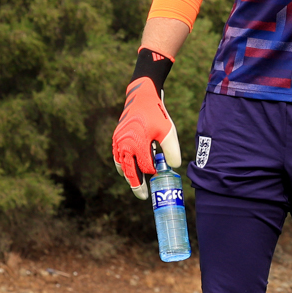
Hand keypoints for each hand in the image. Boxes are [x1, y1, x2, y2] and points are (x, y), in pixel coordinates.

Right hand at [112, 77, 182, 197]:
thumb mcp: (168, 131)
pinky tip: (128, 169)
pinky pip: (117, 157)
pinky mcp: (117, 138)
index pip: (145, 167)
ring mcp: (118, 142)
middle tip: (143, 196)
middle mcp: (124, 146)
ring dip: (129, 176)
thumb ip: (171, 150)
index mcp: (136, 145)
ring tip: (136, 185)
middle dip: (136, 185)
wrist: (141, 96)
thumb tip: (174, 166)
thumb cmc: (156, 114)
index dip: (153, 172)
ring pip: (121, 165)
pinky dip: (122, 165)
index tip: (160, 173)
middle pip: (129, 171)